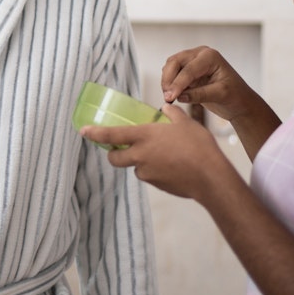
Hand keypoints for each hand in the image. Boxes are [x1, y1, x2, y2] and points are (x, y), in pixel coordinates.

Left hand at [80, 104, 227, 202]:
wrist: (210, 177)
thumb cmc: (198, 146)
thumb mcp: (185, 123)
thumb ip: (171, 114)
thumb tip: (165, 109)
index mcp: (144, 136)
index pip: (111, 135)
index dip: (95, 133)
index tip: (83, 132)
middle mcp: (140, 155)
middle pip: (114, 158)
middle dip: (113, 154)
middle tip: (121, 148)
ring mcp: (147, 173)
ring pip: (135, 167)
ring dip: (140, 162)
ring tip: (163, 155)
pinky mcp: (156, 185)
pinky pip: (149, 176)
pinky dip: (154, 171)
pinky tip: (172, 166)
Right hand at [161, 45, 259, 122]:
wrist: (240, 102)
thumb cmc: (235, 96)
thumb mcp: (220, 95)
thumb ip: (199, 94)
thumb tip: (179, 96)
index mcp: (210, 56)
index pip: (189, 69)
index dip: (178, 83)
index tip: (170, 97)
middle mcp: (200, 55)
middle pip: (175, 62)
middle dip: (169, 80)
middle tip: (167, 97)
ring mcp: (193, 61)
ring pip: (170, 67)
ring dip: (167, 82)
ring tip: (170, 98)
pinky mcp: (188, 71)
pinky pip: (172, 74)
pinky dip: (170, 84)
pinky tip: (174, 96)